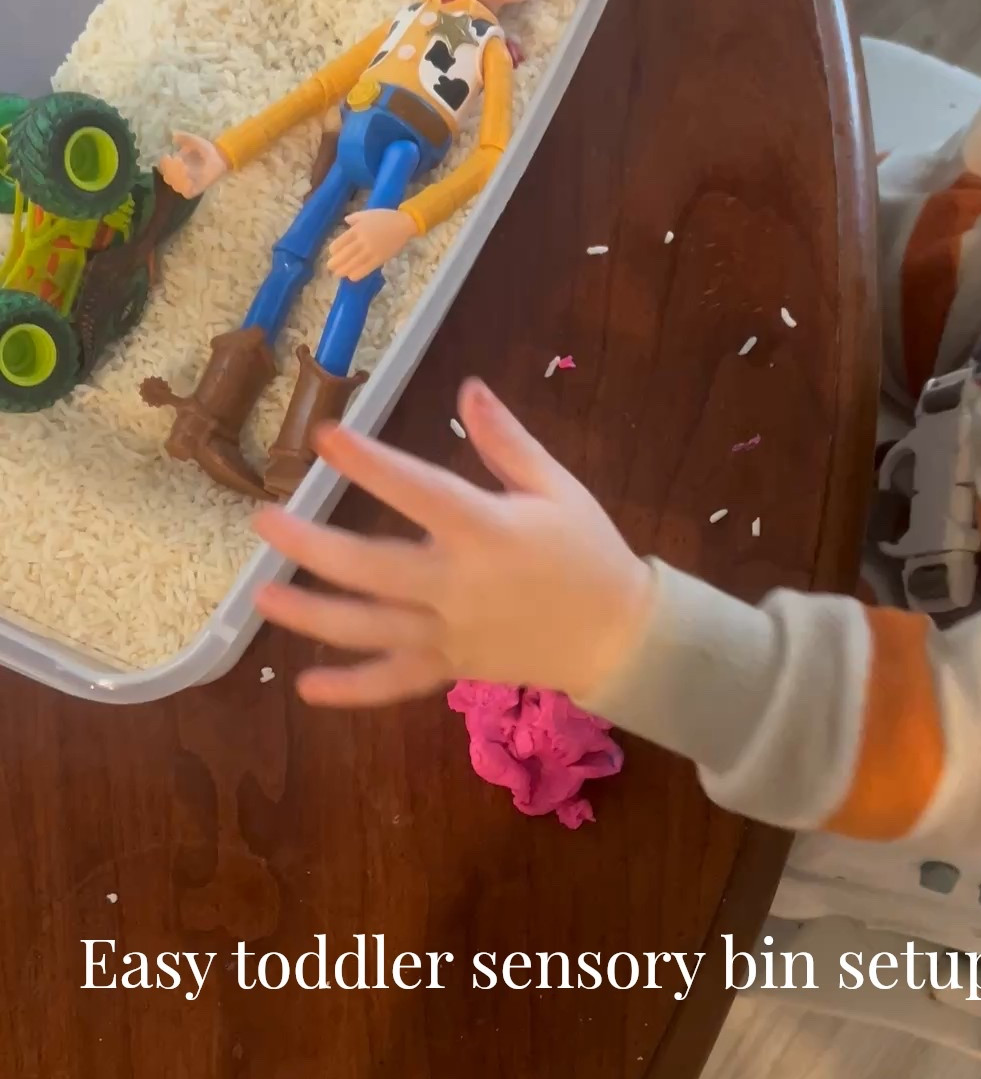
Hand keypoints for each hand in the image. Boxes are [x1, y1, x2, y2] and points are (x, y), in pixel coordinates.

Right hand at [158, 132, 228, 198]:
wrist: (221, 157)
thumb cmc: (207, 149)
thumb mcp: (194, 141)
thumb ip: (184, 137)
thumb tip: (173, 135)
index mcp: (178, 163)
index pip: (164, 167)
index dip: (164, 163)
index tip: (168, 157)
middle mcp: (182, 174)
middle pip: (168, 178)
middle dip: (169, 172)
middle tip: (177, 164)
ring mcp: (190, 182)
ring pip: (176, 187)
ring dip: (177, 180)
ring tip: (184, 171)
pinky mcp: (198, 188)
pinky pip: (188, 193)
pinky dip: (186, 189)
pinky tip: (190, 180)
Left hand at [254, 379, 654, 708]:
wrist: (618, 636)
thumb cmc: (588, 552)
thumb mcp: (556, 487)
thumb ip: (507, 441)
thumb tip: (468, 388)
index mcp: (487, 531)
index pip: (418, 492)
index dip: (371, 464)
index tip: (325, 437)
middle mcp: (460, 585)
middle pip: (374, 568)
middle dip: (314, 546)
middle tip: (263, 521)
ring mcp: (451, 632)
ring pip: (371, 627)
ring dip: (313, 615)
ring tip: (263, 595)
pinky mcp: (451, 667)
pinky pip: (395, 682)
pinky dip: (352, 689)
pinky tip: (307, 688)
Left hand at [328, 207, 413, 281]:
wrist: (404, 224)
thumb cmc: (385, 217)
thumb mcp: (367, 213)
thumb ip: (355, 218)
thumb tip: (345, 220)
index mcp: (357, 229)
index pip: (340, 242)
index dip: (334, 249)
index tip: (332, 253)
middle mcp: (362, 240)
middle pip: (345, 254)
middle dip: (335, 262)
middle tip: (330, 267)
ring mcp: (371, 250)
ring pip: (353, 263)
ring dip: (344, 270)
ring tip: (338, 274)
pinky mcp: (380, 258)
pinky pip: (366, 268)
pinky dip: (357, 273)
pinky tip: (351, 277)